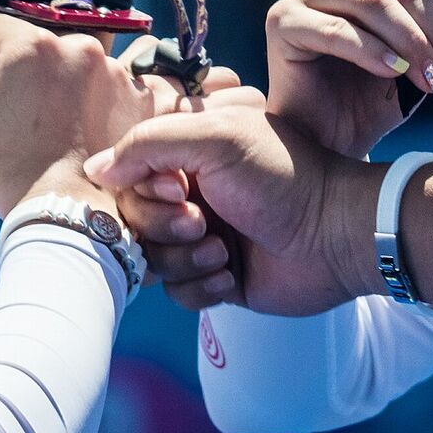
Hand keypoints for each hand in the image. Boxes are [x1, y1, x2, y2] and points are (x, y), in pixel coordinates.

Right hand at [0, 17, 244, 217]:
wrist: (70, 218)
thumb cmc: (7, 174)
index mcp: (34, 46)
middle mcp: (83, 47)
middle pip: (42, 43)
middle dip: (29, 72)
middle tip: (26, 119)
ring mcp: (120, 72)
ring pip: (79, 62)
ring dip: (67, 84)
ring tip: (61, 128)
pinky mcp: (147, 99)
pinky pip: (126, 80)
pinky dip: (110, 95)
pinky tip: (96, 124)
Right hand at [85, 103, 383, 314]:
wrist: (336, 236)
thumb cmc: (284, 178)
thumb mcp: (216, 139)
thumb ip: (148, 143)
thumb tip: (96, 170)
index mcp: (190, 154)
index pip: (127, 174)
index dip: (142, 189)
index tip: (177, 188)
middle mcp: (193, 193)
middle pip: (133, 220)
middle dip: (163, 226)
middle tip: (202, 221)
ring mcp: (204, 237)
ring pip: (152, 259)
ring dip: (184, 259)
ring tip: (223, 250)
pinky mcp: (217, 278)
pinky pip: (177, 293)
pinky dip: (201, 287)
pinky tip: (232, 275)